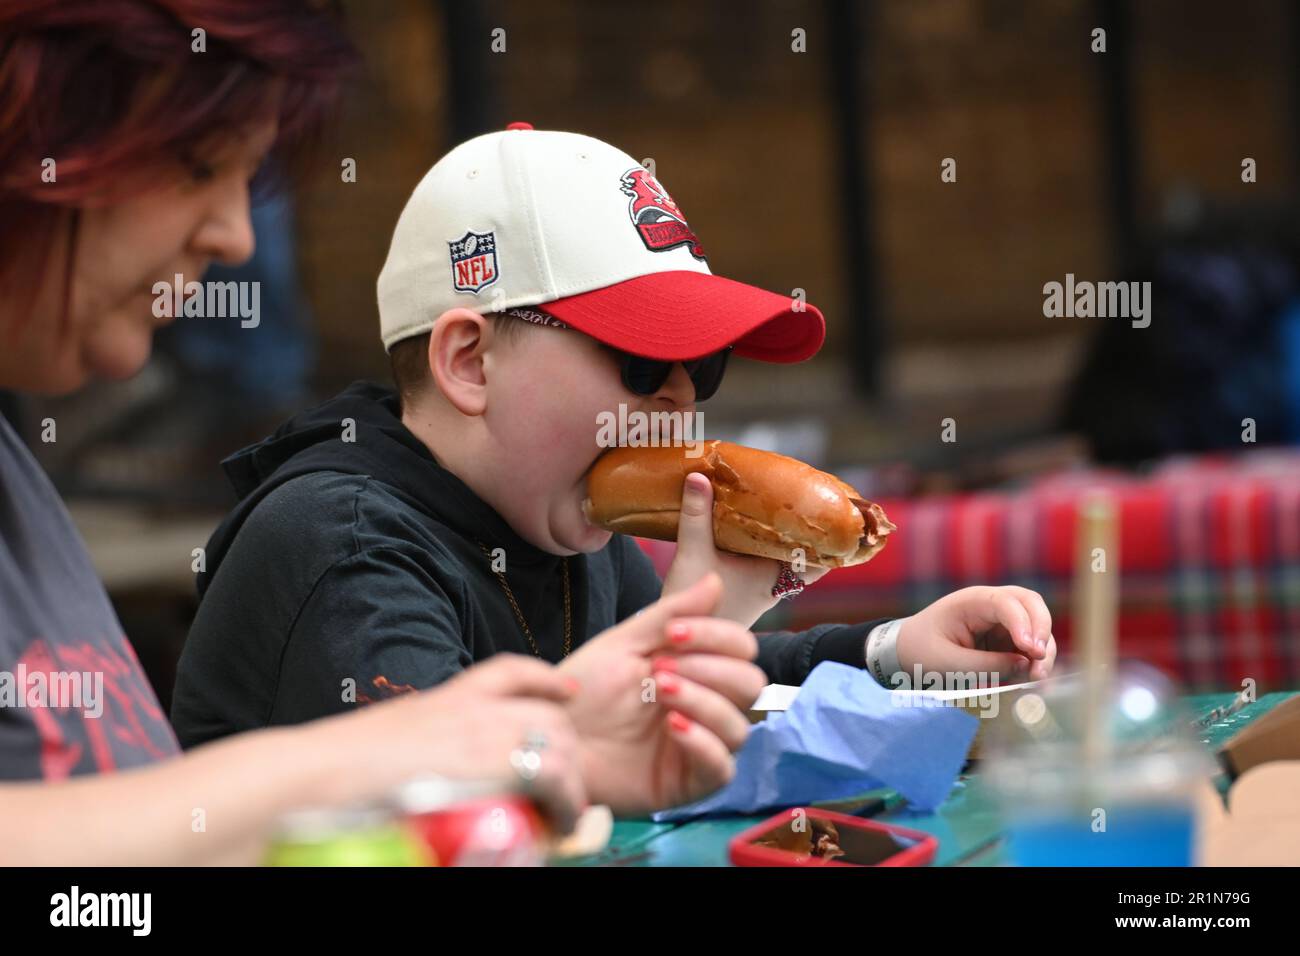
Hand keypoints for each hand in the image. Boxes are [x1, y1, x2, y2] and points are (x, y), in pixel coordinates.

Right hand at [330, 655, 586, 832]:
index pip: (509, 672)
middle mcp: (471, 706)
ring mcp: (485, 729)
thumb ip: (428, 755)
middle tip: (565, 784)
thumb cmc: (337, 775)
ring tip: (565, 812)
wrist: (317, 779)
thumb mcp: (392, 746)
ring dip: (570, 779)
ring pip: (558, 741)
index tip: (565, 691)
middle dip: (564, 745)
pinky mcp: (495, 760)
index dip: (545, 680)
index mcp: (445, 698)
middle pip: (546, 711)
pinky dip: (567, 799)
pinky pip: (555, 773)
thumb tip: (444, 786)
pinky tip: (563, 820)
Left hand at [559, 572, 766, 814]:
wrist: (547, 737)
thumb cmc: (583, 691)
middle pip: (751, 684)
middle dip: (712, 668)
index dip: (717, 636)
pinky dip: (703, 742)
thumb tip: (716, 581)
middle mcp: (706, 707)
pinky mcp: (687, 783)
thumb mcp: (623, 645)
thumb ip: (670, 614)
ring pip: (740, 726)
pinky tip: (671, 727)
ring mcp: (699, 747)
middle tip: (662, 668)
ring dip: (704, 701)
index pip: (741, 649)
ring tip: (661, 691)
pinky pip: (722, 768)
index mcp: (697, 671)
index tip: (673, 633)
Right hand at [661, 471, 829, 626]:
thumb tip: (699, 476)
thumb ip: (696, 516)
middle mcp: (772, 585)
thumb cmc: (692, 609)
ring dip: (781, 537)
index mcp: (773, 577)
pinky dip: (761, 546)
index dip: (832, 540)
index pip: (820, 560)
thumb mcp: (693, 555)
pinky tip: (745, 527)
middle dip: (804, 528)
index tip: (836, 512)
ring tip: (778, 503)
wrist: (674, 647)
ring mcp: (758, 590)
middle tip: (804, 495)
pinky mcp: (741, 592)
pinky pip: (762, 564)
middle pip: (802, 554)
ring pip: (781, 559)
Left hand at [895, 586, 1056, 687]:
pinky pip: (1029, 644)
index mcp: (971, 601)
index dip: (1023, 624)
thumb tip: (1025, 665)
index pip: (1007, 602)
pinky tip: (1033, 678)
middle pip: (1030, 604)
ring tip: (1037, 678)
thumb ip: (987, 666)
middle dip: (1042, 630)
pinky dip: (1036, 659)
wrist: (906, 653)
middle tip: (1039, 662)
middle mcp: (991, 605)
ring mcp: (1000, 621)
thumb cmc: (921, 653)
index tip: (1029, 650)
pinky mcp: (1005, 638)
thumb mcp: (948, 664)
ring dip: (1042, 650)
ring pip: (1036, 625)